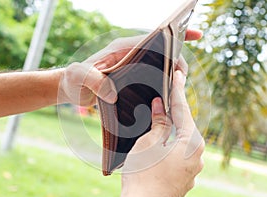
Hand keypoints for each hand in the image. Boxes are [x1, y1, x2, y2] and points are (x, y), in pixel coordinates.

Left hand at [57, 29, 201, 105]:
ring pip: (158, 64)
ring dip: (171, 71)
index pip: (152, 37)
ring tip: (178, 86)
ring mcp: (132, 65)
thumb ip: (93, 81)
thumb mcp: (78, 77)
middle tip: (183, 76)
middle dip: (177, 59)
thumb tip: (113, 93)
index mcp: (122, 48)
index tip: (196, 34)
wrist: (70, 88)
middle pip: (160, 51)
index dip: (175, 36)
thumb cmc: (73, 80)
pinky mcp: (131, 76)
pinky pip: (152, 75)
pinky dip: (163, 81)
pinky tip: (168, 92)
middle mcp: (130, 53)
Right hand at [120, 70, 204, 196]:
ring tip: (160, 113)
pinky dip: (169, 143)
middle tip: (168, 91)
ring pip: (181, 140)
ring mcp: (191, 168)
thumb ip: (159, 123)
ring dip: (171, 127)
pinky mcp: (183, 176)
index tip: (178, 73)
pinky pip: (178, 153)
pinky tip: (160, 139)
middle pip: (184, 124)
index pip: (183, 110)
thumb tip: (160, 107)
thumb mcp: (149, 143)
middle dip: (174, 109)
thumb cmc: (144, 175)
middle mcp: (197, 155)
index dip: (178, 90)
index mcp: (192, 144)